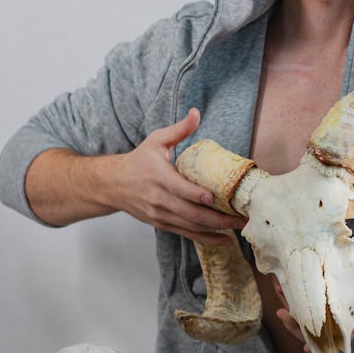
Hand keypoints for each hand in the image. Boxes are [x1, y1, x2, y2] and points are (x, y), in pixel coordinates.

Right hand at [108, 109, 245, 244]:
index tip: (216, 197)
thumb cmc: (138, 161)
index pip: (180, 188)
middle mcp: (159, 199)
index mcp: (158, 176)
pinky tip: (224, 240)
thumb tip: (196, 112)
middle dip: (218, 218)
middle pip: (191, 213)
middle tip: (241, 218)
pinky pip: (186, 234)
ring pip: (191, 227)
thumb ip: (179, 129)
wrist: (112, 184)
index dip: (197, 195)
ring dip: (216, 230)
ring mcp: (160, 214)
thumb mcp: (155, 140)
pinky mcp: (162, 224)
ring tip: (239, 229)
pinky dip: (205, 239)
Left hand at [273, 232, 353, 344]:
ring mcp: (323, 295)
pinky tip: (279, 278)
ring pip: (302, 306)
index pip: (333, 335)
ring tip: (277, 289)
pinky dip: (288, 285)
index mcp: (349, 315)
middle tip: (283, 314)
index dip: (319, 343)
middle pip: (312, 324)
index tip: (307, 347)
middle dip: (295, 324)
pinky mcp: (316, 280)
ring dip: (287, 302)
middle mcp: (333, 308)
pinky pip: (301, 287)